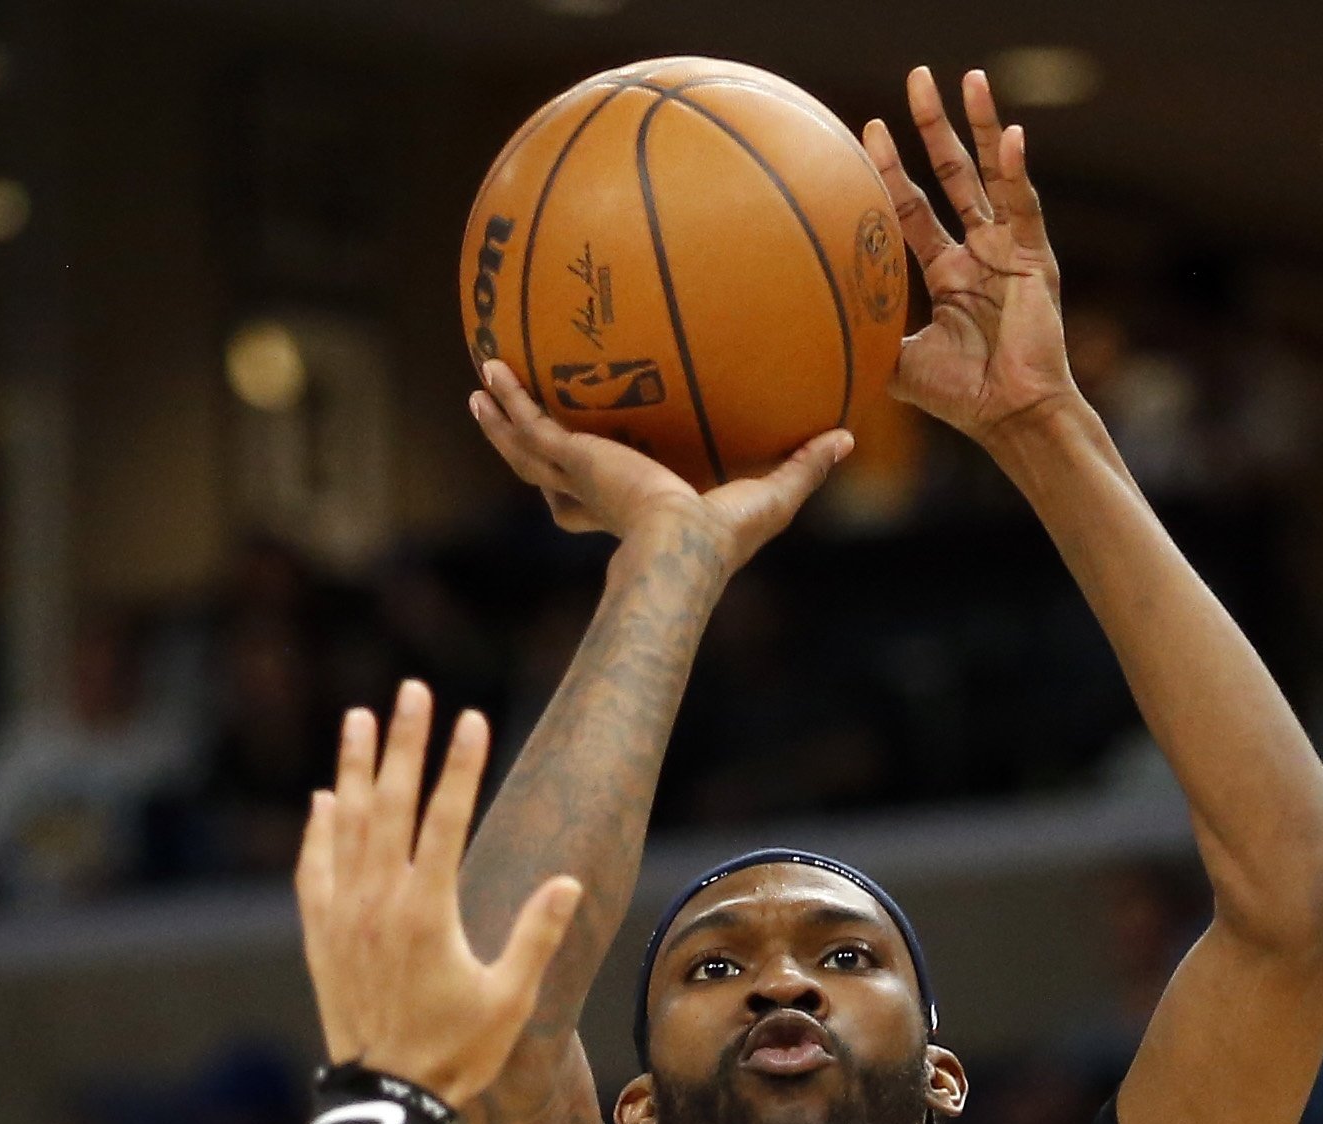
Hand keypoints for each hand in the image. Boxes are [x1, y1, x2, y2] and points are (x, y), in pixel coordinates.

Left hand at [296, 679, 581, 1105]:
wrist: (387, 1100)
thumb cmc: (457, 1054)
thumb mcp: (510, 999)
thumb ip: (535, 935)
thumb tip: (569, 883)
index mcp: (428, 913)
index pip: (445, 818)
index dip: (460, 765)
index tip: (472, 717)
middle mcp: (378, 904)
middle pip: (389, 804)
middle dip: (403, 742)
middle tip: (410, 690)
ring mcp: (343, 918)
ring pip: (345, 825)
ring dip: (353, 768)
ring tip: (358, 717)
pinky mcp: (321, 938)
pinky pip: (314, 870)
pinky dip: (318, 831)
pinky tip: (323, 800)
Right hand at [470, 358, 848, 576]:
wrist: (681, 550)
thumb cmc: (722, 541)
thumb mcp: (771, 494)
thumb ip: (802, 465)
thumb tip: (846, 438)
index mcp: (628, 511)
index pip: (596, 502)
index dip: (585, 485)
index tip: (581, 467)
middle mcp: (593, 499)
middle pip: (546, 475)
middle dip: (526, 449)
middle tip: (509, 422)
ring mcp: (575, 481)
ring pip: (523, 450)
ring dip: (500, 424)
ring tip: (477, 393)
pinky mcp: (569, 460)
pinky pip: (528, 425)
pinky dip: (507, 402)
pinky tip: (486, 374)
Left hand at [866, 68, 1076, 446]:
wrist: (1009, 417)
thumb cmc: (961, 397)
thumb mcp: (901, 364)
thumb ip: (868, 340)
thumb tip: (810, 344)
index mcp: (946, 271)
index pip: (912, 208)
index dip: (890, 171)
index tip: (868, 131)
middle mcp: (976, 250)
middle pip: (950, 174)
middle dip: (933, 126)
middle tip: (915, 79)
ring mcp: (1006, 248)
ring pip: (990, 173)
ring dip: (981, 125)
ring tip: (969, 78)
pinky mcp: (1034, 257)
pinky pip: (1023, 205)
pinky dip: (1017, 171)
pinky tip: (1012, 137)